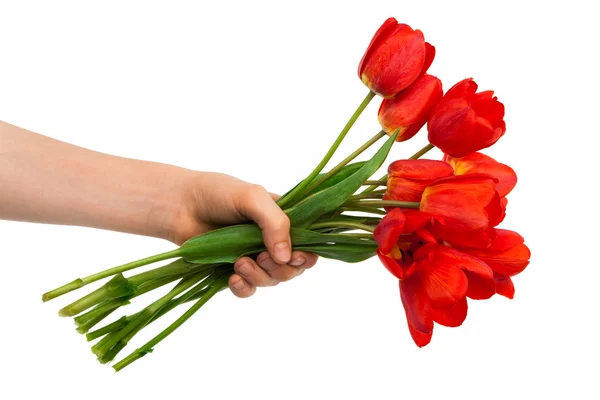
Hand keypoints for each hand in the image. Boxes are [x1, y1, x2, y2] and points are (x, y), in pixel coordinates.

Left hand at [158, 172, 317, 297]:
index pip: (308, 243)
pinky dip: (244, 288)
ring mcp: (252, 256)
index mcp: (282, 220)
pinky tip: (233, 278)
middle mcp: (271, 240)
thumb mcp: (253, 198)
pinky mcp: (233, 270)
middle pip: (292, 268)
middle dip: (281, 269)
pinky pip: (249, 289)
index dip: (306, 255)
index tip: (295, 256)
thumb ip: (275, 222)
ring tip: (239, 263)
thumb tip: (286, 257)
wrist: (180, 205)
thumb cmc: (217, 193)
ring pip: (271, 280)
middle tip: (261, 257)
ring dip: (259, 276)